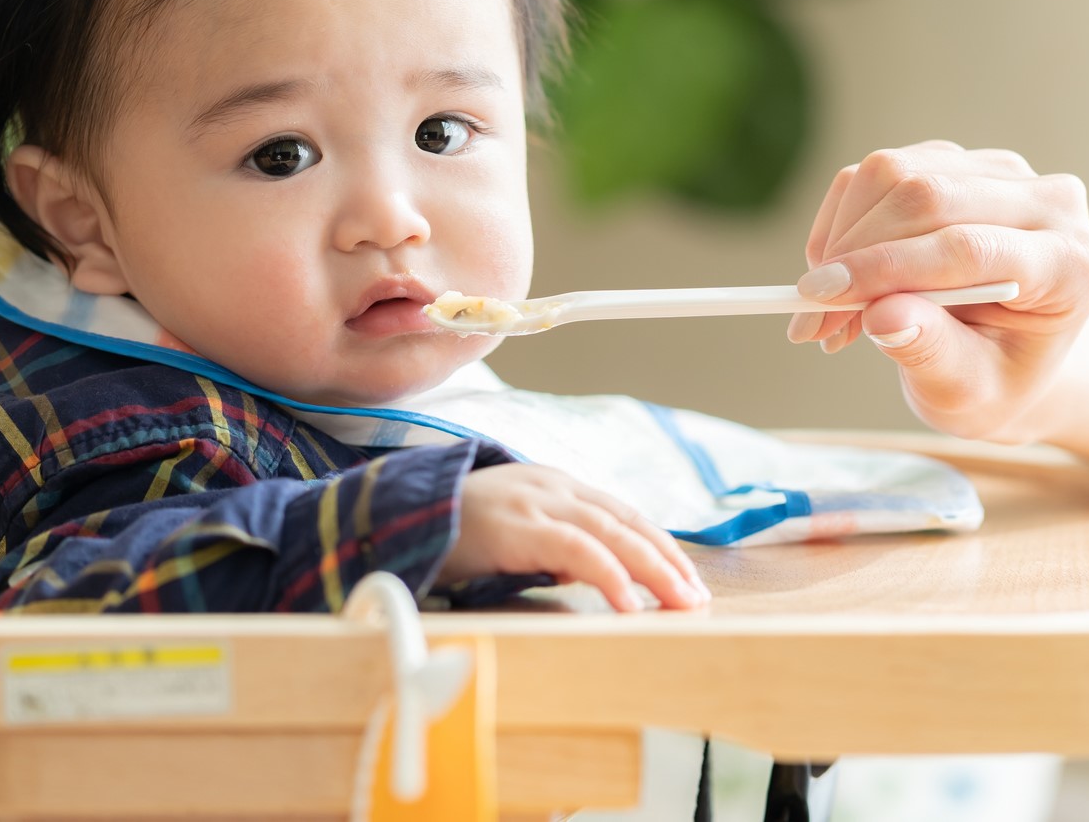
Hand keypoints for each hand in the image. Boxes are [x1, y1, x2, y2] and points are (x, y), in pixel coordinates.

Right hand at [437, 464, 709, 611]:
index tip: (686, 579)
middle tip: (696, 598)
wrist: (392, 515)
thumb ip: (551, 548)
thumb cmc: (452, 531)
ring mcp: (535, 502)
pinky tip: (627, 602)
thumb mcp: (513, 535)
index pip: (622, 515)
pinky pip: (575, 549)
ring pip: (613, 533)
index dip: (659, 546)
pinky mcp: (517, 525)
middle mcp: (553, 486)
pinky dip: (608, 574)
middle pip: (627, 522)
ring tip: (679, 602)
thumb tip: (588, 576)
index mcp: (555, 486)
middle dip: (668, 561)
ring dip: (653, 570)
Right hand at [789, 141, 1088, 442]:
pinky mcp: (957, 161)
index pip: (970, 247)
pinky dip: (842, 225)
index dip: (888, 268)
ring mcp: (1002, 172)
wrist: (1008, 355)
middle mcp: (1047, 202)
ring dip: (841, 240)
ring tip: (830, 310)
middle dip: (853, 254)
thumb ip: (931, 353)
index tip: (821, 298)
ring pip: (896, 173)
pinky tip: (843, 278)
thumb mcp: (968, 391)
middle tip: (810, 317)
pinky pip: (877, 174)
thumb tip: (881, 315)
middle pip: (929, 197)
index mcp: (1072, 264)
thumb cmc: (996, 379)